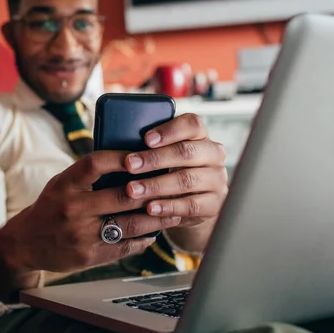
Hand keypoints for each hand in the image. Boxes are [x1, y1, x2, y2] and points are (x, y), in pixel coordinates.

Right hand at [0, 150, 182, 275]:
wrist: (25, 243)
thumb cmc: (51, 207)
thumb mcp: (61, 184)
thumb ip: (88, 175)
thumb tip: (131, 161)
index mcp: (65, 184)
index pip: (96, 163)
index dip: (123, 157)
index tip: (144, 155)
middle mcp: (72, 208)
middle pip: (123, 195)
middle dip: (152, 190)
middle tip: (172, 184)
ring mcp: (81, 234)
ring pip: (130, 224)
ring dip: (157, 217)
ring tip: (174, 211)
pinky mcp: (89, 256)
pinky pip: (125, 246)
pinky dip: (143, 239)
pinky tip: (154, 232)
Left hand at [124, 113, 227, 247]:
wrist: (190, 202)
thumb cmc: (168, 170)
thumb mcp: (161, 155)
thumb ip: (149, 146)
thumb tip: (116, 141)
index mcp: (200, 135)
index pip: (192, 124)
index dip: (169, 130)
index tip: (145, 138)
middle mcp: (213, 154)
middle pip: (186, 152)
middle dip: (155, 159)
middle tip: (130, 165)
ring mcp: (217, 179)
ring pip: (187, 179)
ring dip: (156, 185)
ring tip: (132, 190)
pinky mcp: (215, 203)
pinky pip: (191, 205)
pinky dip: (168, 206)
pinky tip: (149, 208)